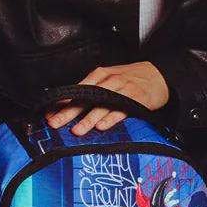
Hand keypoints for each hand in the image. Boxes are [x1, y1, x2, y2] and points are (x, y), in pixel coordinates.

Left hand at [45, 61, 169, 134]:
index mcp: (99, 76)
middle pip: (85, 98)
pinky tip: (102, 126)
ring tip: (77, 130)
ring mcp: (122, 90)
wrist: (158, 75)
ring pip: (102, 104)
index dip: (61, 103)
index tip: (48, 115)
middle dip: (68, 112)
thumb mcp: (108, 79)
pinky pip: (121, 109)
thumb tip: (66, 107)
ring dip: (88, 118)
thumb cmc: (130, 79)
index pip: (76, 90)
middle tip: (55, 123)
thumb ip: (90, 91)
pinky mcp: (136, 99)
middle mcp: (109, 81)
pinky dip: (111, 118)